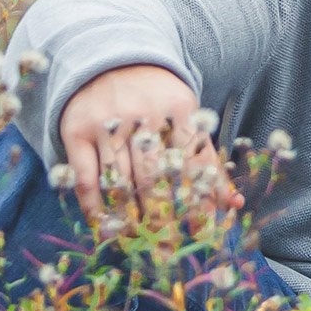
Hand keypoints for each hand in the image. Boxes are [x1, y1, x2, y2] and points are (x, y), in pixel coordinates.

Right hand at [56, 63, 239, 237]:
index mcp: (179, 108)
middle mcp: (142, 115)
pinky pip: (85, 178)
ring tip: (138, 244)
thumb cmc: (158, 99)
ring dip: (128, 218)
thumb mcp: (187, 117)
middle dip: (162, 219)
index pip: (190, 165)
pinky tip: (104, 226)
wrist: (110, 58)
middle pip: (154, 178)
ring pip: (119, 181)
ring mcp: (106, 123)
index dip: (196, 202)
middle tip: (167, 252)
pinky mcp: (76, 131)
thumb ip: (207, 160)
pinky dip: (94, 206)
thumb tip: (233, 203)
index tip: (201, 235)